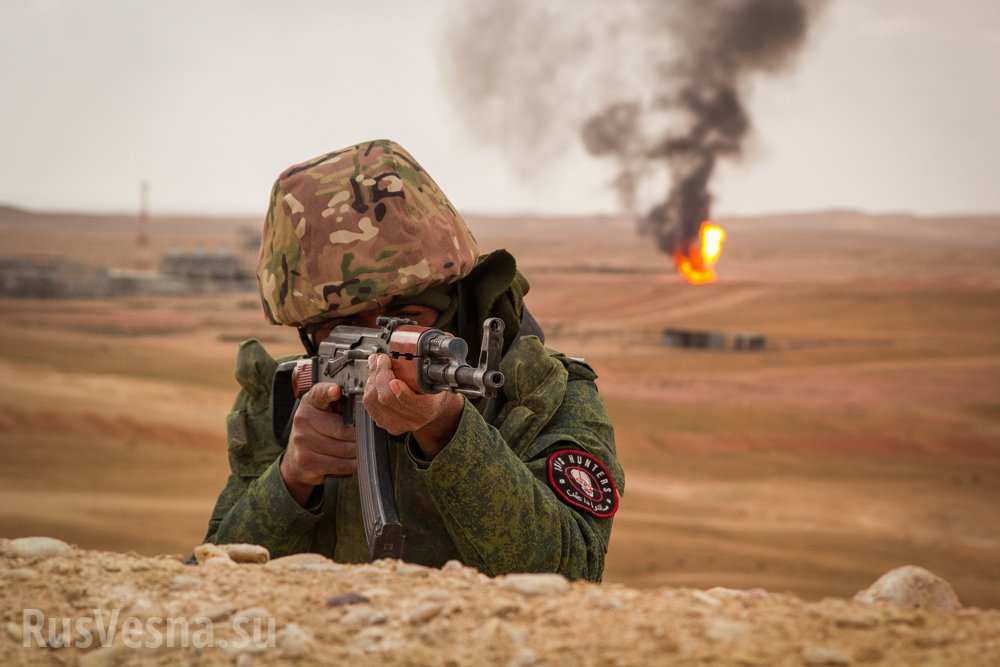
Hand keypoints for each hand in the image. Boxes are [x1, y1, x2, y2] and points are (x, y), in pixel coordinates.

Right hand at [280, 382, 356, 505]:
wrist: (296, 458)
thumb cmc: (318, 430)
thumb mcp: (325, 412)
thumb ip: (341, 404)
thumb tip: (368, 408)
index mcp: (311, 402)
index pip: (320, 393)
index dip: (329, 391)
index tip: (336, 391)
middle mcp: (303, 419)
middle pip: (343, 430)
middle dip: (359, 436)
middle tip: (367, 438)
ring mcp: (302, 441)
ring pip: (344, 449)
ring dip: (358, 452)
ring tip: (361, 450)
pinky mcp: (306, 461)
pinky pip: (339, 464)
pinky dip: (351, 465)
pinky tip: (353, 462)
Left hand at [363, 353, 464, 458]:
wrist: (433, 411)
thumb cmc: (437, 394)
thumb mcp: (443, 377)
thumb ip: (440, 359)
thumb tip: (443, 339)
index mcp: (429, 409)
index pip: (410, 402)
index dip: (399, 390)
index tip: (393, 374)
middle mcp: (412, 419)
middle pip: (386, 399)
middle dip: (380, 374)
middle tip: (382, 358)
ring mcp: (396, 423)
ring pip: (373, 401)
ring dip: (372, 378)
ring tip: (377, 363)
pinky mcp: (383, 422)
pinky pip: (368, 404)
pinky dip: (368, 386)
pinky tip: (373, 376)